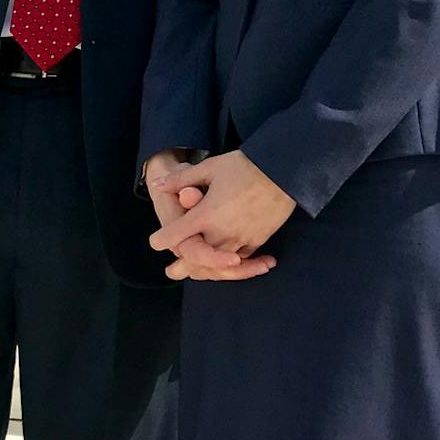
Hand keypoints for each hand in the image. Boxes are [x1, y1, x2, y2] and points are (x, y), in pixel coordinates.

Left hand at [149, 149, 295, 265]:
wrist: (283, 172)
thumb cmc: (244, 166)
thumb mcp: (210, 167)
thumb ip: (182, 179)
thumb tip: (157, 183)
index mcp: (205, 214)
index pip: (175, 235)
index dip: (162, 239)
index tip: (156, 242)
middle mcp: (221, 232)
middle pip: (196, 258)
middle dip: (184, 265)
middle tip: (173, 271)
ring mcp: (240, 240)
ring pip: (217, 265)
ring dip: (206, 269)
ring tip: (197, 273)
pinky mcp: (257, 241)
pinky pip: (240, 260)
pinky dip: (230, 265)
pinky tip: (227, 263)